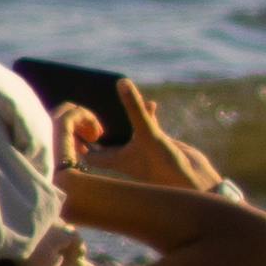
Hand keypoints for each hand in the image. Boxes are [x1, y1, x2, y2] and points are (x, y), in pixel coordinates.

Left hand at [56, 89, 225, 213]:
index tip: (70, 118)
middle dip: (95, 121)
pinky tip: (153, 104)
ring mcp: (141, 149)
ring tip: (113, 95)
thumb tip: (121, 82)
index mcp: (115, 160)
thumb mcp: (149, 134)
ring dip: (121, 114)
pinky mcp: (157, 143)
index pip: (87, 150)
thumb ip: (135, 109)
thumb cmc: (167, 168)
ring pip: (124, 129)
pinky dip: (147, 113)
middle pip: (102, 137)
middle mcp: (125, 155)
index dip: (76, 136)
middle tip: (85, 101)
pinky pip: (146, 124)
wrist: (196, 184)